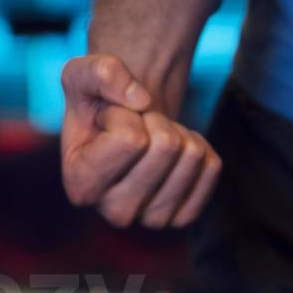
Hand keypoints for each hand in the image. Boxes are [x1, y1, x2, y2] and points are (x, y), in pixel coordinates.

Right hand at [58, 53, 220, 228]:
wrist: (125, 123)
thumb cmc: (98, 101)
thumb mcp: (83, 74)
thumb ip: (101, 73)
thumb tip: (142, 99)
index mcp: (80, 186)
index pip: (130, 139)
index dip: (125, 114)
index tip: (110, 119)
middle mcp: (115, 212)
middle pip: (166, 147)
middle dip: (155, 121)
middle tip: (137, 126)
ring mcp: (152, 219)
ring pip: (192, 155)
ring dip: (175, 131)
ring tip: (152, 136)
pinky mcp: (183, 217)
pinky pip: (212, 166)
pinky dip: (198, 144)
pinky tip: (173, 150)